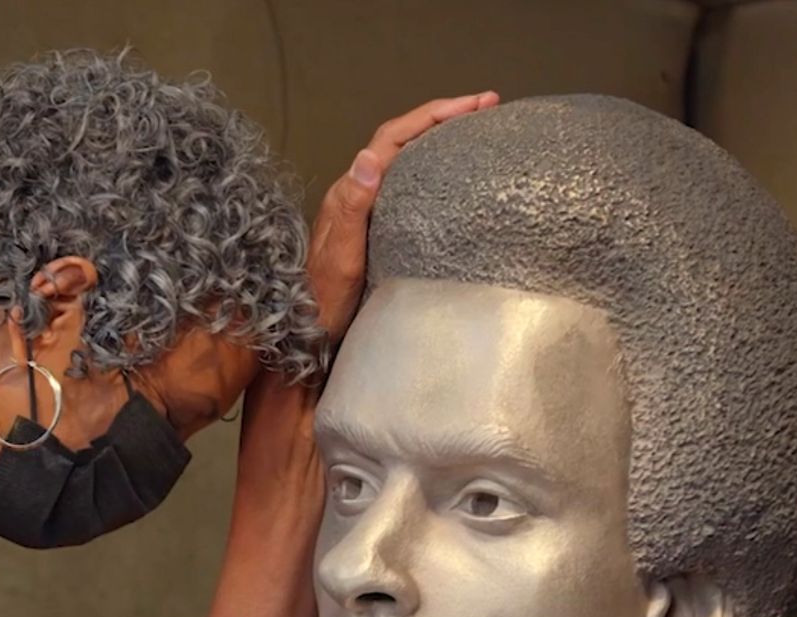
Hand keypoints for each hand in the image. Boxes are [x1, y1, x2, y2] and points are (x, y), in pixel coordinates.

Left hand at [306, 92, 500, 341]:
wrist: (309, 331)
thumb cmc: (324, 301)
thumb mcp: (341, 256)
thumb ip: (352, 208)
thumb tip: (367, 158)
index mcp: (349, 191)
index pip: (394, 137)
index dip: (434, 115)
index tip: (475, 104)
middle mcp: (356, 192)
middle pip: (402, 138)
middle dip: (444, 116)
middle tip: (487, 106)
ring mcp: (365, 207)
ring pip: (406, 157)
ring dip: (440, 137)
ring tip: (477, 128)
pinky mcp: (375, 224)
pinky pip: (408, 181)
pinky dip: (434, 165)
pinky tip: (454, 173)